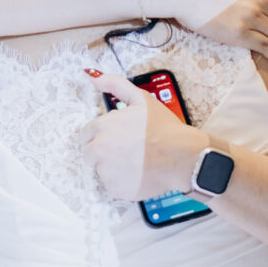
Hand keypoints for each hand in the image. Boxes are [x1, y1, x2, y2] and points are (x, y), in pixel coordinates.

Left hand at [79, 69, 198, 202]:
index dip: (101, 135)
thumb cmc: (164, 127)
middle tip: (126, 150)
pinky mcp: (116, 189)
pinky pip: (112, 186)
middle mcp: (99, 150)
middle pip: (89, 154)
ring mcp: (107, 171)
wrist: (183, 156)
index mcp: (101, 127)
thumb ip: (114, 84)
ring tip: (136, 161)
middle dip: (103, 152)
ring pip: (101, 170)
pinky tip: (138, 173)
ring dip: (113, 167)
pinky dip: (123, 182)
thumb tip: (93, 77)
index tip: (117, 138)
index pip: (85, 135)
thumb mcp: (141, 98)